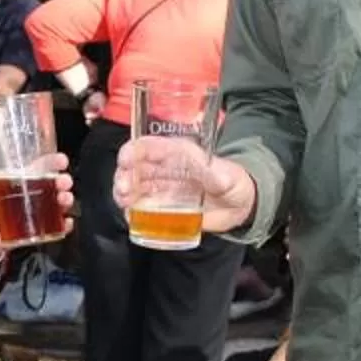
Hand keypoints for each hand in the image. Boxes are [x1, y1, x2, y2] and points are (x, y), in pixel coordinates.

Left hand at [0, 143, 70, 270]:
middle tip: (64, 182)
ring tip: (64, 200)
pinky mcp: (41, 229)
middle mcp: (35, 192)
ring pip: (60, 202)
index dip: (53, 161)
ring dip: (66, 199)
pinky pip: (57, 226)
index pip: (42, 165)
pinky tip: (65, 223)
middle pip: (55, 182)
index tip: (61, 160)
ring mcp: (40, 210)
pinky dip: (64, 225)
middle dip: (63, 180)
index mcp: (23, 178)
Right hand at [112, 137, 254, 234]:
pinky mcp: (161, 207)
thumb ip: (220, 176)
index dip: (134, 150)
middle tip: (124, 190)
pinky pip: (139, 207)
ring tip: (124, 202)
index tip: (125, 160)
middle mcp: (164, 169)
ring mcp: (160, 188)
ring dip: (123, 193)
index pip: (150, 145)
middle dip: (123, 176)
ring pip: (133, 186)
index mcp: (178, 153)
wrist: (238, 207)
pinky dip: (130, 211)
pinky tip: (129, 215)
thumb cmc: (233, 183)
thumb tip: (217, 177)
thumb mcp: (229, 177)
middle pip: (134, 167)